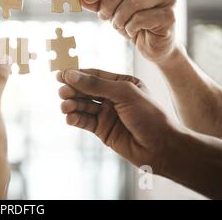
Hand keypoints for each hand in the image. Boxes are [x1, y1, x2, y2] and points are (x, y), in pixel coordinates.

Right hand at [57, 68, 176, 173]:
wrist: (162, 148)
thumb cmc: (150, 116)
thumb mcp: (124, 94)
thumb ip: (96, 85)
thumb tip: (71, 75)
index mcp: (121, 83)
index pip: (94, 75)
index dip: (76, 75)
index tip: (60, 75)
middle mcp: (112, 97)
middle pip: (85, 90)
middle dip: (72, 90)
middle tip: (62, 92)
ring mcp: (106, 114)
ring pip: (82, 106)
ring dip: (71, 105)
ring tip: (65, 106)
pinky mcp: (102, 130)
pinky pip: (84, 121)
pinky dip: (75, 119)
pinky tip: (70, 118)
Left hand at [81, 0, 176, 63]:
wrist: (152, 44)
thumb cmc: (132, 21)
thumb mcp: (110, 8)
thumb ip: (94, 0)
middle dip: (108, 3)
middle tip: (102, 17)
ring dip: (119, 16)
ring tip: (118, 25)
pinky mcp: (170, 16)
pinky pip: (142, 18)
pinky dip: (130, 26)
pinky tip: (131, 31)